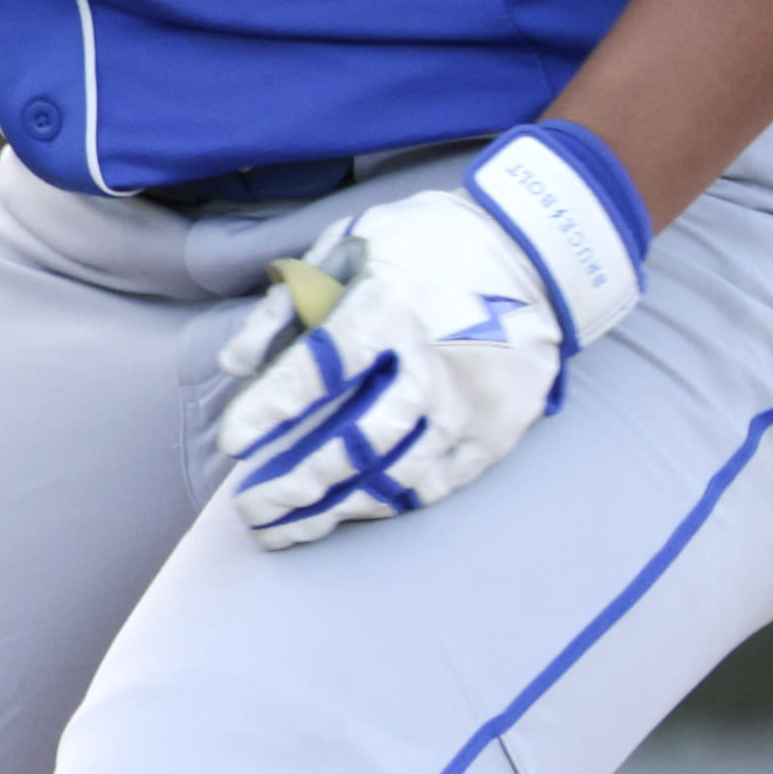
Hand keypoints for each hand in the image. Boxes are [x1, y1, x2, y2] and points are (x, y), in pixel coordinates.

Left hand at [205, 128, 645, 548]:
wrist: (537, 253)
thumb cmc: (428, 245)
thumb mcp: (352, 244)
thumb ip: (288, 303)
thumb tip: (236, 364)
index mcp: (387, 308)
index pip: (319, 369)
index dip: (272, 409)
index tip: (235, 442)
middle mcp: (430, 363)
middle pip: (356, 442)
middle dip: (296, 485)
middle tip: (251, 511)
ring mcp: (468, 403)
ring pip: (395, 476)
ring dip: (335, 510)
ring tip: (289, 530)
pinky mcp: (497, 429)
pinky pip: (437, 482)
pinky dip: (390, 502)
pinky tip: (352, 511)